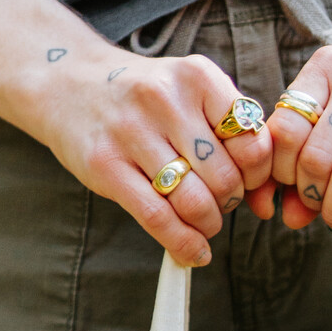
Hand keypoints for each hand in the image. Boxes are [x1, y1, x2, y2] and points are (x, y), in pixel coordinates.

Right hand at [43, 54, 274, 266]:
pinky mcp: (106, 165)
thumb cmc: (143, 98)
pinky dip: (182, 244)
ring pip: (194, 203)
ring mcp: (132, 132)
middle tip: (217, 204)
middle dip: (228, 203)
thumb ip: (226, 127)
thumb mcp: (188, 91)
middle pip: (224, 179)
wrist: (69, 82)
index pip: (252, 141)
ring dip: (206, 225)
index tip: (245, 183)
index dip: (256, 174)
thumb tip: (262, 191)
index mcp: (197, 77)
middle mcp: (166, 99)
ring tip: (201, 222)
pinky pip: (157, 219)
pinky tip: (192, 253)